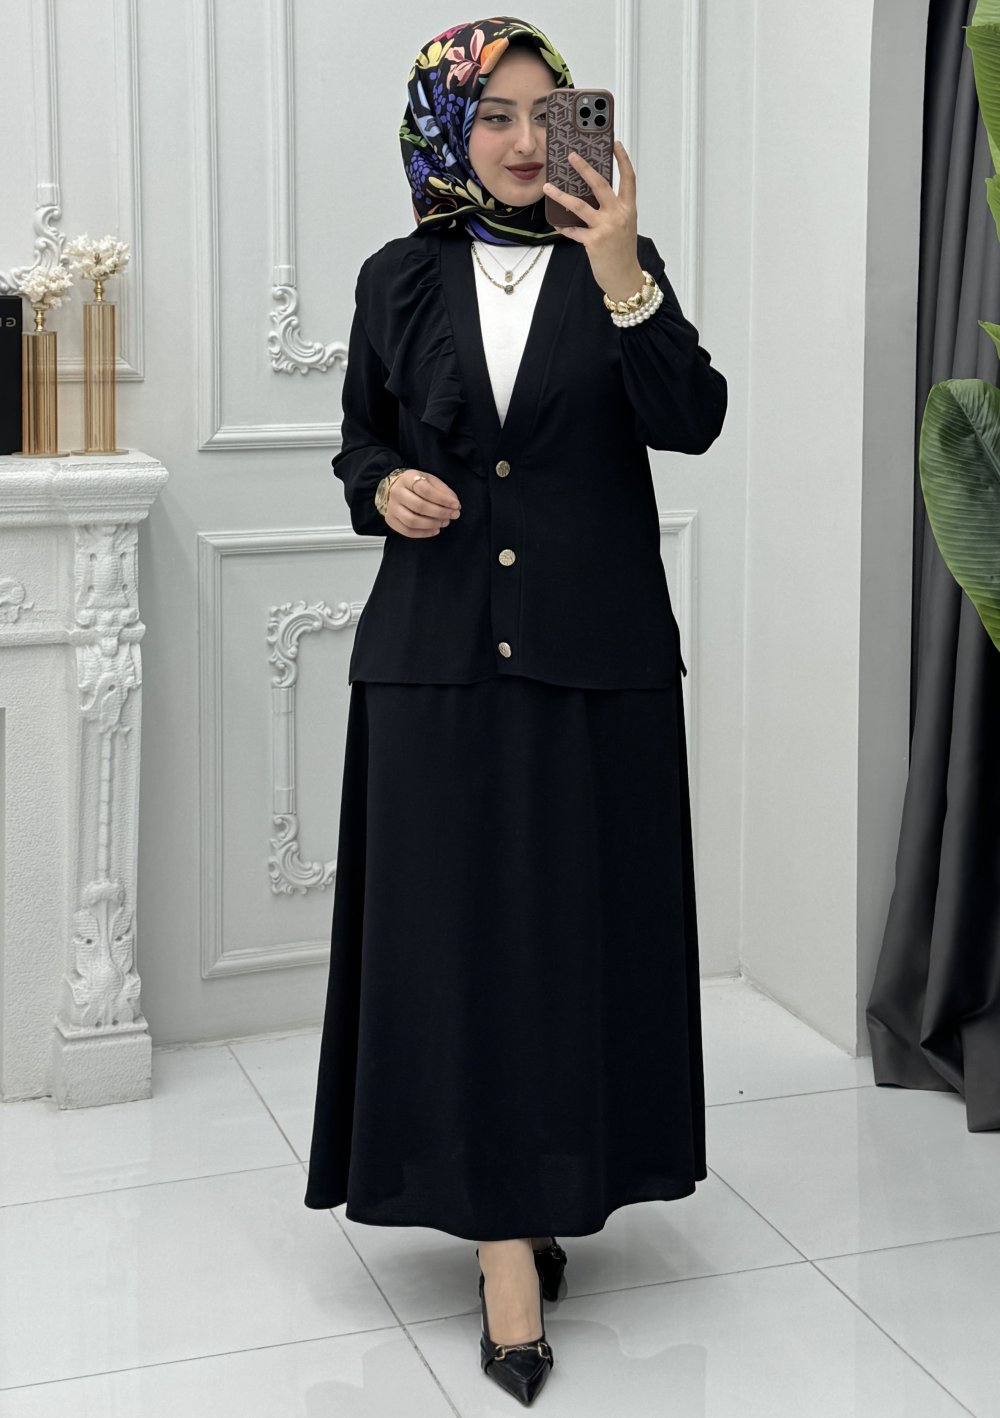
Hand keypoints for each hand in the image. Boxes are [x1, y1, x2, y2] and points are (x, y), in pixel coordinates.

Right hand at [386, 468, 461, 538]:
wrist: (394, 489)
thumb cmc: (415, 485)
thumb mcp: (430, 480)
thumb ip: (443, 490)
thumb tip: (455, 504)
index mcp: (407, 478)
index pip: (426, 490)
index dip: (443, 499)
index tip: (456, 505)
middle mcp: (397, 492)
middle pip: (419, 506)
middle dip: (440, 512)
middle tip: (453, 515)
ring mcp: (392, 507)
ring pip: (412, 521)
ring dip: (432, 524)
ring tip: (444, 522)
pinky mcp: (391, 520)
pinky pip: (407, 531)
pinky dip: (424, 533)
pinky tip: (435, 530)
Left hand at [542, 140, 644, 304]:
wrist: (624, 278)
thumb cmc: (622, 252)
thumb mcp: (624, 226)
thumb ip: (613, 209)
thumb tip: (591, 195)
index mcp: (628, 209)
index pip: (628, 179)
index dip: (623, 160)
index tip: (615, 144)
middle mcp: (618, 215)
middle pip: (600, 184)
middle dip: (584, 168)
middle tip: (571, 155)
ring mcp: (606, 228)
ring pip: (580, 205)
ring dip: (561, 195)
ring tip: (547, 187)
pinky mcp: (594, 242)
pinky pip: (573, 230)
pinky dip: (564, 227)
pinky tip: (556, 224)